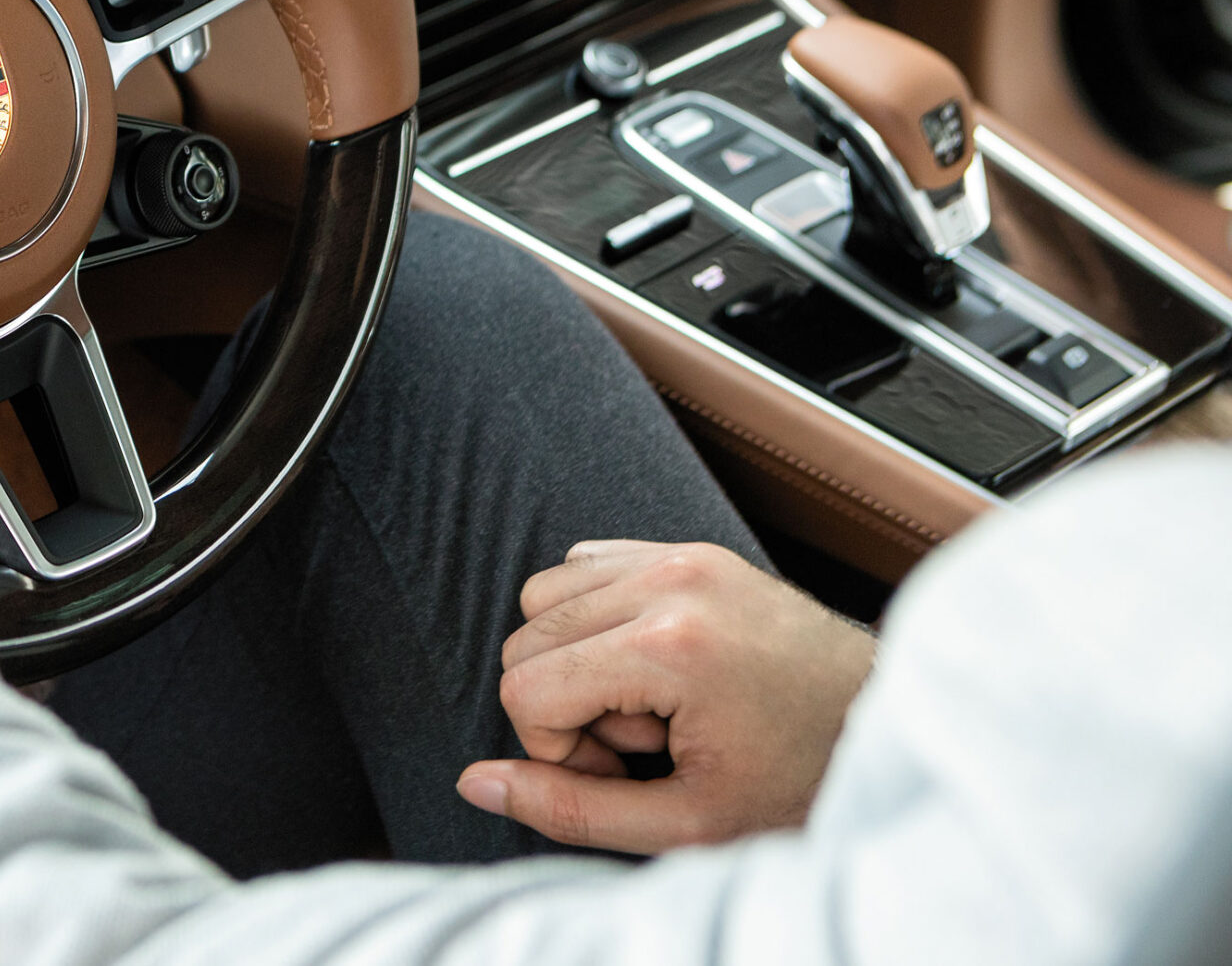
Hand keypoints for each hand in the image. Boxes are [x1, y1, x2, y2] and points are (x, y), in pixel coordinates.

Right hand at [454, 539, 876, 854]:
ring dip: (578, 658)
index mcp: (671, 646)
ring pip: (545, 597)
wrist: (892, 728)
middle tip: (644, 743)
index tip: (624, 770)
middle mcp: (669, 582)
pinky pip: (586, 566)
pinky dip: (597, 618)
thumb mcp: (689, 822)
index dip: (558, 749)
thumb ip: (571, 809)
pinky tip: (654, 666)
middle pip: (526, 639)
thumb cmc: (806, 780)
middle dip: (566, 705)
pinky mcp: (690, 548)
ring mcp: (680, 554)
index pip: (526, 689)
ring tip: (652, 702)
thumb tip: (478, 782)